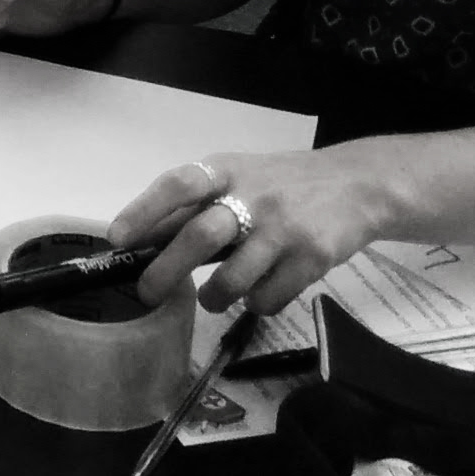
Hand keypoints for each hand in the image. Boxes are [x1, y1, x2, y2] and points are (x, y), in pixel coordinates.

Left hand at [106, 150, 389, 316]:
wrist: (355, 186)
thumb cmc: (280, 184)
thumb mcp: (237, 177)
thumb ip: (195, 204)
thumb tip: (139, 238)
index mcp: (226, 170)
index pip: (179, 185)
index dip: (145, 211)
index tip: (118, 239)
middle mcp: (254, 195)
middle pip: (201, 235)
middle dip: (167, 269)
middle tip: (147, 292)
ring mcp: (284, 228)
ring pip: (234, 276)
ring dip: (214, 297)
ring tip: (210, 300)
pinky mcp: (312, 258)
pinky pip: (270, 296)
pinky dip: (254, 305)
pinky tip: (255, 296)